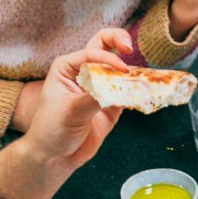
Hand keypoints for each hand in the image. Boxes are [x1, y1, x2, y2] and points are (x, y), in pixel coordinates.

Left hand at [23, 28, 131, 168]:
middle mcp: (85, 72)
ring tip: (145, 77)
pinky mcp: (112, 103)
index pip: (92, 52)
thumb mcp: (70, 111)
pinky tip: (146, 91)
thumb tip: (119, 85)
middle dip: (119, 40)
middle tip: (130, 48)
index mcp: (68, 67)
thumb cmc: (51, 130)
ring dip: (133, 70)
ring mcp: (100, 87)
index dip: (109, 59)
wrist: (55, 158)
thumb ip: (95, 96)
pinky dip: (138, 89)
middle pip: (105, 45)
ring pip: (120, 69)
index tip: (121, 70)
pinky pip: (128, 91)